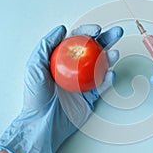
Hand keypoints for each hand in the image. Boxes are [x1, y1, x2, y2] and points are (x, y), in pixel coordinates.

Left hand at [0, 24, 122, 152]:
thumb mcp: (34, 67)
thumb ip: (46, 46)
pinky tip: (111, 74)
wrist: (42, 123)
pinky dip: (108, 79)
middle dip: (107, 40)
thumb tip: (61, 29)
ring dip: (110, 58)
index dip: (88, 32)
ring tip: (115, 54)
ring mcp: (85, 82)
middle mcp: (76, 68)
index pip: (78, 41)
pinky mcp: (91, 96)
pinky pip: (102, 85)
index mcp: (63, 59)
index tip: (96, 29)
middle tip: (117, 32)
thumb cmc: (36, 96)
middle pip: (94, 50)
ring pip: (101, 66)